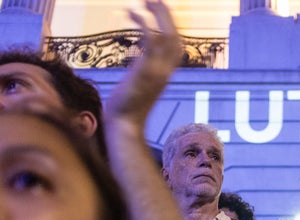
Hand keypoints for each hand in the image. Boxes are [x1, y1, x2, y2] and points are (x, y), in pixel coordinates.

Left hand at [104, 0, 181, 125]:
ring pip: (167, 36)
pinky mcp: (145, 71)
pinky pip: (150, 40)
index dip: (169, 28)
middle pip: (176, 37)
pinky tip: (131, 13)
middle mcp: (166, 72)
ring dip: (158, 14)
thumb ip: (141, 74)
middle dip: (167, 16)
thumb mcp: (138, 88)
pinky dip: (143, 23)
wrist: (124, 127)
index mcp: (165, 75)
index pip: (176, 47)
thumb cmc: (125, 111)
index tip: (158, 13)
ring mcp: (158, 71)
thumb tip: (136, 69)